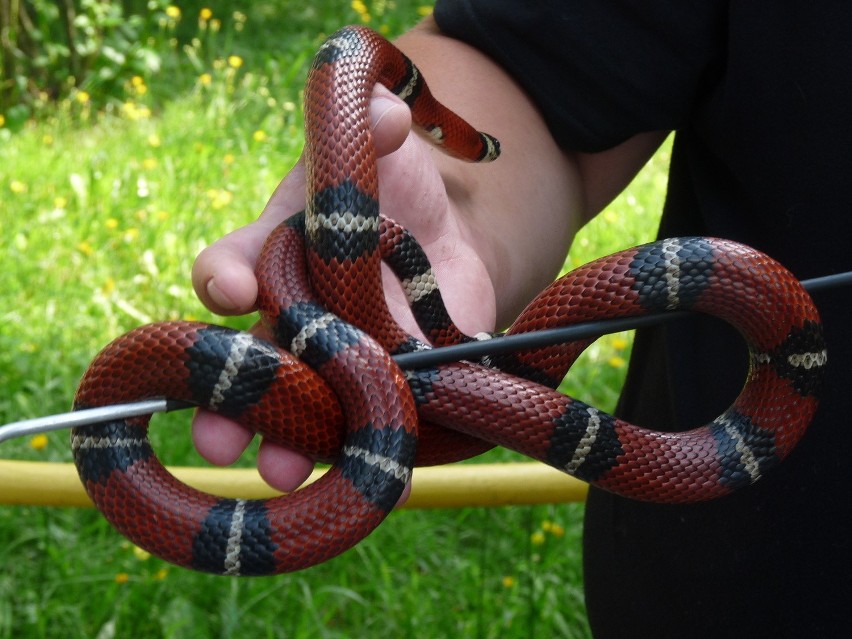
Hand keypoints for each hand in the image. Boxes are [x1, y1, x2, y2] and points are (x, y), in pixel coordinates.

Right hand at [190, 85, 498, 494]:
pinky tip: (372, 462)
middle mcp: (293, 315)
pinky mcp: (387, 381)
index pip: (232, 265)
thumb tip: (391, 117)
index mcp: (274, 253)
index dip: (225, 276)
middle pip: (252, 361)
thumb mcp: (383, 147)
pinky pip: (369, 418)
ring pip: (301, 407)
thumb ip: (378, 128)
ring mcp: (336, 355)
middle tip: (219, 436)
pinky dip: (368, 440)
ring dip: (287, 443)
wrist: (448, 233)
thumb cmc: (393, 187)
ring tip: (282, 472)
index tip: (230, 290)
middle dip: (236, 398)